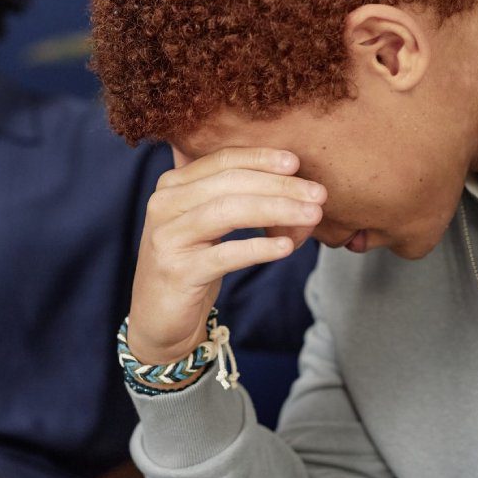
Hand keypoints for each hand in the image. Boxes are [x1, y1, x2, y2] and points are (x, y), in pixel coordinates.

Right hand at [128, 147, 323, 366]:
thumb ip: (233, 197)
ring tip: (311, 216)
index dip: (260, 158)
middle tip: (318, 194)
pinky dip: (258, 248)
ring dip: (276, 210)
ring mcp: (168, 238)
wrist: (160, 318)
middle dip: (278, 186)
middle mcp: (164, 206)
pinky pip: (225, 255)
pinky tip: (286, 247)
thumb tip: (292, 180)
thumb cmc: (193, 264)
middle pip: (229, 183)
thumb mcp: (208, 225)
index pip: (221, 161)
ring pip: (227, 212)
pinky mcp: (178, 272)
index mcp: (171, 186)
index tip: (296, 162)